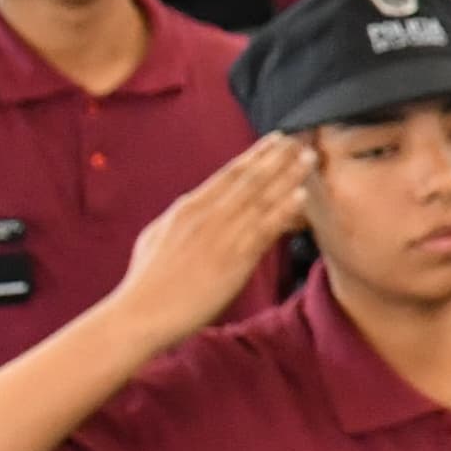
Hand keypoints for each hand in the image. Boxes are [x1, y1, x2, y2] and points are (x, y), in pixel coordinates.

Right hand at [105, 135, 310, 345]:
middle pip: (249, 179)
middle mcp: (206, 215)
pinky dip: (283, 210)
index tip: (275, 139)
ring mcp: (221, 236)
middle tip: (302, 137)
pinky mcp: (233, 260)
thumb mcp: (158, 236)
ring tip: (309, 157)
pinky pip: (263, 230)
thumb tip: (189, 204)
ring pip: (260, 199)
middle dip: (277, 157)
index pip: (228, 174)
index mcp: (188, 207)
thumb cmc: (147, 281)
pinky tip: (300, 196)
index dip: (255, 155)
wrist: (141, 313)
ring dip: (288, 176)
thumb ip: (180, 218)